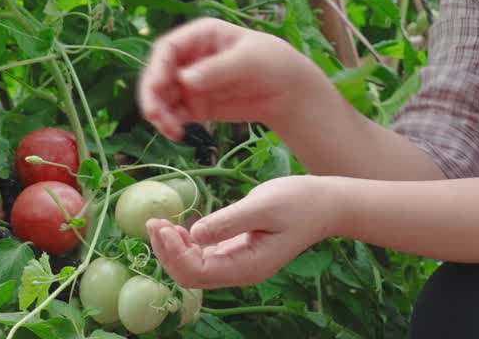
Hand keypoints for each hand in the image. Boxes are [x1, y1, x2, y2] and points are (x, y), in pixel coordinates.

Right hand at [137, 18, 321, 141]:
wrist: (289, 92)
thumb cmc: (273, 63)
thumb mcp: (249, 60)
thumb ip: (218, 69)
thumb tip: (185, 79)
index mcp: (201, 36)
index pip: (168, 48)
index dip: (158, 66)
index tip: (161, 86)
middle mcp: (190, 58)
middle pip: (158, 73)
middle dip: (152, 94)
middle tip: (156, 115)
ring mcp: (190, 82)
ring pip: (161, 96)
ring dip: (159, 112)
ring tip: (170, 129)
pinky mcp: (196, 105)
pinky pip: (173, 113)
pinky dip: (169, 123)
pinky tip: (177, 134)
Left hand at [145, 175, 338, 288]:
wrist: (325, 204)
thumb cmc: (298, 202)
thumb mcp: (262, 206)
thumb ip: (228, 222)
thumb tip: (194, 234)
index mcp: (248, 266)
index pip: (197, 273)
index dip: (174, 253)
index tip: (162, 226)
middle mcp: (241, 271)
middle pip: (191, 276)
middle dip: (167, 253)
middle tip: (153, 222)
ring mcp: (240, 264)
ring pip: (195, 268)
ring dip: (173, 249)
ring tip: (159, 223)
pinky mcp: (239, 251)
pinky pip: (205, 256)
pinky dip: (187, 244)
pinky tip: (179, 227)